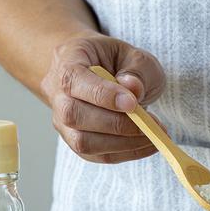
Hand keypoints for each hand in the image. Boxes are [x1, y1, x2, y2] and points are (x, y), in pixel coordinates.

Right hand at [41, 34, 165, 163]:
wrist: (100, 74)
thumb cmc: (117, 62)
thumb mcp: (134, 55)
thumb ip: (136, 70)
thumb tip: (133, 89)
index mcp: (67, 61)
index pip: (75, 81)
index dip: (103, 95)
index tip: (133, 104)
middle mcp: (57, 93)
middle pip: (74, 115)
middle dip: (116, 124)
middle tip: (150, 123)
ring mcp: (62, 121)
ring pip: (83, 141)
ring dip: (123, 143)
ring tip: (153, 136)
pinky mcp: (75, 141)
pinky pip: (96, 155)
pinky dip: (125, 154)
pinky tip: (147, 145)